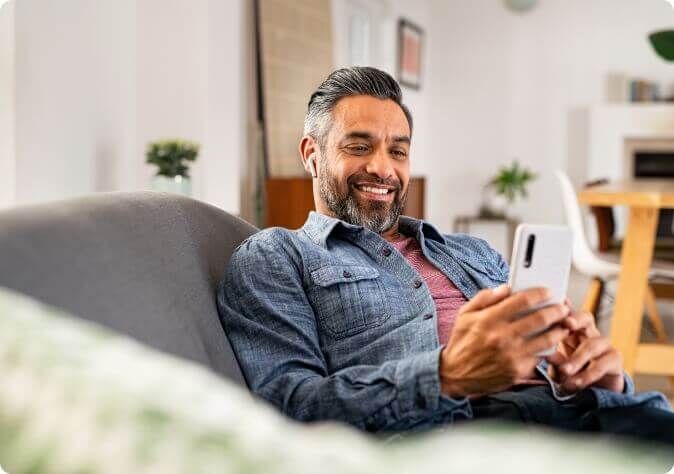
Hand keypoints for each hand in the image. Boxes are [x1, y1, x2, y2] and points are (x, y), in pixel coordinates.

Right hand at [439, 285, 569, 396]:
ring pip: (546, 339)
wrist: (454, 375)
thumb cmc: (461, 343)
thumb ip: (484, 298)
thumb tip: (505, 288)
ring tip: (563, 325)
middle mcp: (502, 337)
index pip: (522, 301)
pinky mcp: (517, 371)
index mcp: (489, 320)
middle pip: (539, 319)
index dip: (539, 294)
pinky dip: (547, 349)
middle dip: (556, 310)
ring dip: (559, 330)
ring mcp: (511, 355)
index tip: (547, 291)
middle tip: (562, 307)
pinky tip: (550, 343)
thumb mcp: (464, 315)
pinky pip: (539, 357)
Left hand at [546, 300, 624, 392]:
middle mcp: (589, 334)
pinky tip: (575, 383)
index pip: (568, 314)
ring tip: (564, 371)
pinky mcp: (615, 360)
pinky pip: (602, 364)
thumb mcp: (558, 366)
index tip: (558, 303)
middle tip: (567, 324)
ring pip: (592, 345)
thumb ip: (554, 359)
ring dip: (576, 359)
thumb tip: (546, 354)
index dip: (563, 308)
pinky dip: (587, 375)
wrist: (594, 392)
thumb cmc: (571, 374)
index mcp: (572, 331)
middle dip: (576, 319)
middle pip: (586, 318)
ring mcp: (604, 345)